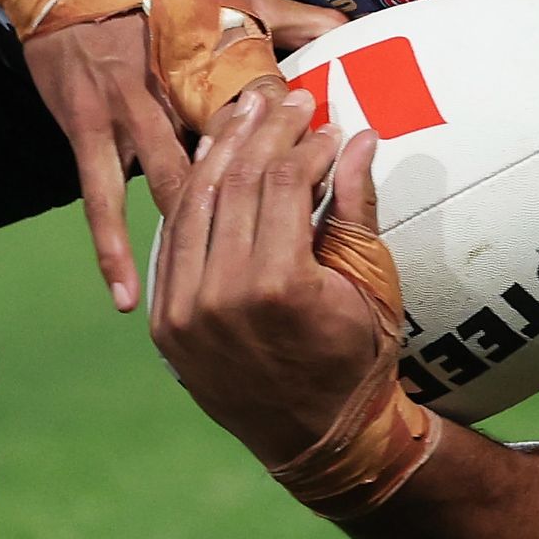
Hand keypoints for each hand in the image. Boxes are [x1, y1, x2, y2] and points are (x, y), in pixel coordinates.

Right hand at [21, 0, 344, 311]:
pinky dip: (115, 250)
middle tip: (288, 245)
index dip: (294, 144)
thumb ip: (290, 19)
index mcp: (211, 58)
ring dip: (200, 229)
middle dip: (256, 196)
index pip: (262, 108)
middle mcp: (171, 90)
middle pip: (222, 154)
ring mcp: (126, 115)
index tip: (325, 177)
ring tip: (230, 288)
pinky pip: (100, 201)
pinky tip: (131, 297)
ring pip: (170, 183)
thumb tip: (347, 35)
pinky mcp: (87, 133)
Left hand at [147, 89, 393, 464]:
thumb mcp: (372, 284)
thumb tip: (362, 137)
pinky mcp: (166, 323)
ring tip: (245, 113)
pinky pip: (173, 242)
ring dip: (220, 151)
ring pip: (194, 204)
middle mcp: (221, 297)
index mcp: (278, 287)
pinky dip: (191, 196)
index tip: (326, 122)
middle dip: (262, 132)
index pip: (282, 184)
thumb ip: (357, 207)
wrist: (317, 441)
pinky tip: (210, 160)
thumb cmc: (359, 360)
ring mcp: (185, 312)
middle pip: (234, 184)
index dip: (305, 144)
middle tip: (284, 98)